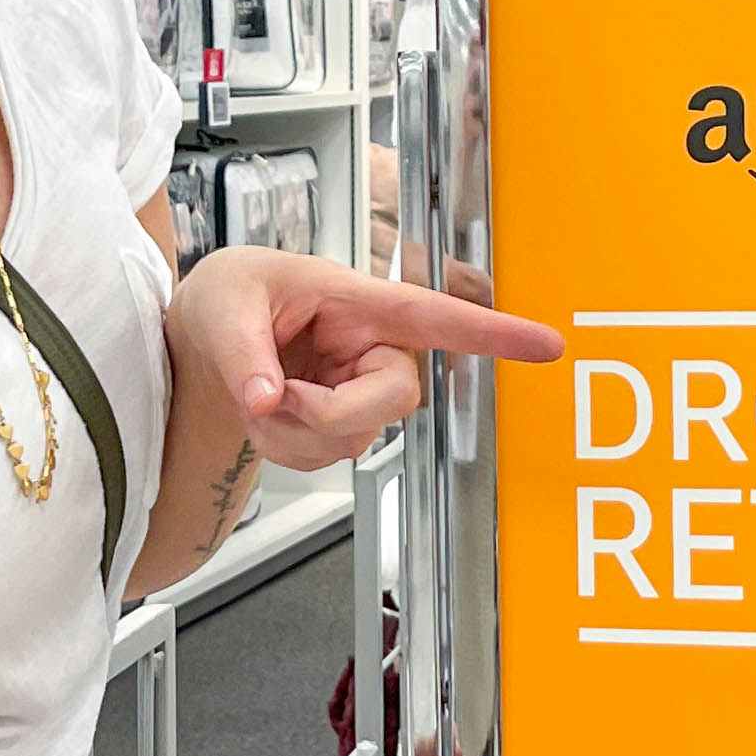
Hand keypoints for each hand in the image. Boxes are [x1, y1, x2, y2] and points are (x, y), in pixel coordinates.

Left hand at [169, 249, 563, 474]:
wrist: (207, 339)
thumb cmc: (231, 298)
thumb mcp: (222, 309)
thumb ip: (242, 355)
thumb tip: (265, 399)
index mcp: (358, 302)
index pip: (435, 317)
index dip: (494, 332)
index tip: (549, 345)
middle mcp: (373, 348)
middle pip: (394, 398)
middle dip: (330, 413)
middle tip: (272, 398)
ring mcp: (362, 391)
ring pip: (353, 439)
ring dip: (292, 430)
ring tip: (254, 393)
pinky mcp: (345, 426)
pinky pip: (326, 458)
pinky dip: (284, 446)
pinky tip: (266, 413)